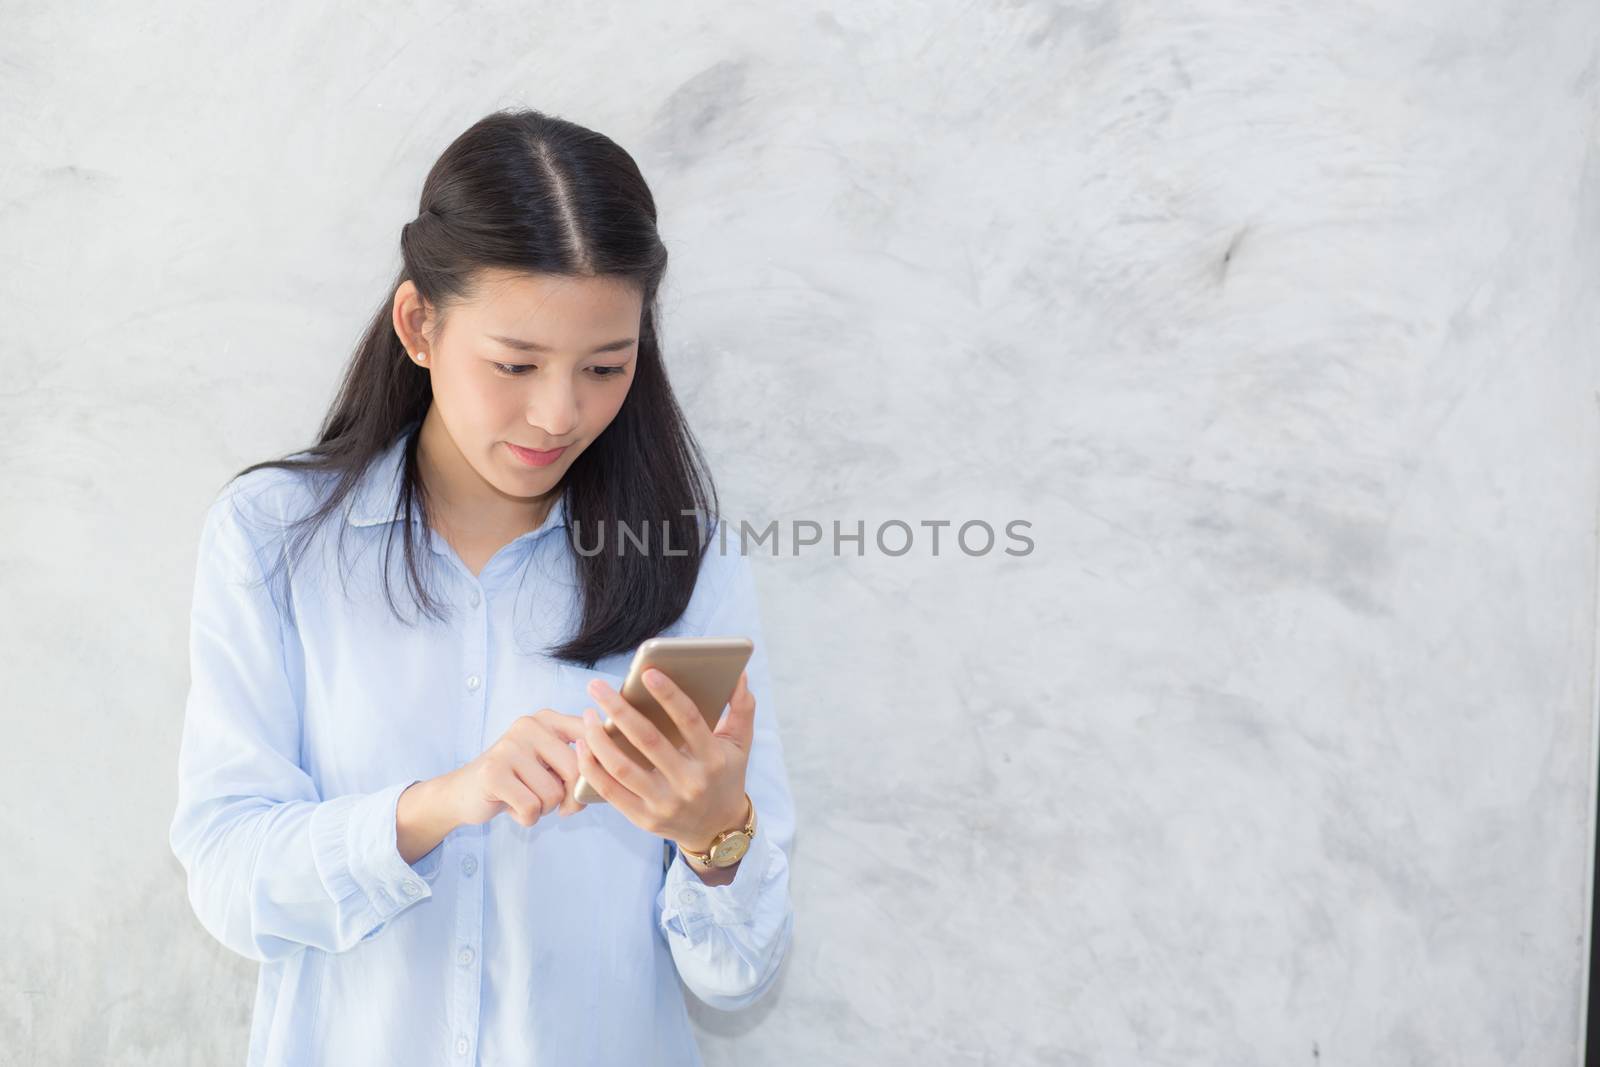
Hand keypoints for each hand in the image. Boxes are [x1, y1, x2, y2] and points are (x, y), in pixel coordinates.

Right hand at [444, 709, 587, 827]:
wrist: (465, 792)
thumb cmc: (517, 780)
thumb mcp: (550, 762)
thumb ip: (579, 761)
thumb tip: (606, 777)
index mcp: (548, 719)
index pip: (591, 737)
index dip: (596, 769)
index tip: (585, 785)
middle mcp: (530, 725)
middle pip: (576, 770)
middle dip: (570, 798)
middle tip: (554, 803)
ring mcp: (510, 747)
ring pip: (553, 794)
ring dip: (543, 809)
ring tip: (524, 797)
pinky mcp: (494, 772)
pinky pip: (531, 807)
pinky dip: (526, 818)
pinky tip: (510, 806)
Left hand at [576, 668, 755, 852]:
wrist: (718, 830)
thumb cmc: (725, 776)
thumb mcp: (740, 744)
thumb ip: (742, 708)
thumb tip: (739, 674)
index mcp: (712, 759)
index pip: (689, 720)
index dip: (668, 695)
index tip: (646, 673)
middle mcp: (689, 783)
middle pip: (647, 740)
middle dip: (618, 709)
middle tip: (597, 685)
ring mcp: (664, 804)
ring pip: (622, 767)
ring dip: (598, 738)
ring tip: (587, 713)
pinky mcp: (644, 818)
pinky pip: (609, 791)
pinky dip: (591, 766)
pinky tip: (583, 744)